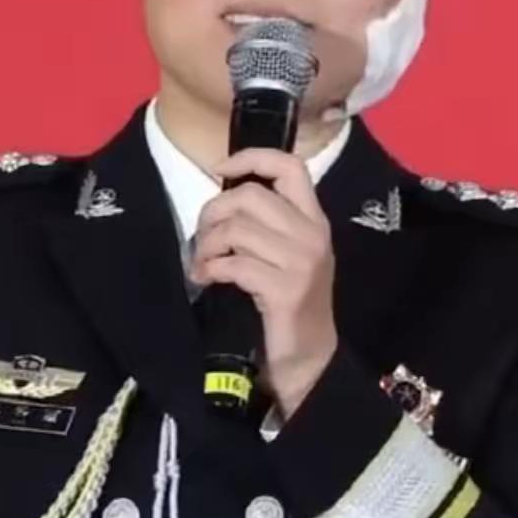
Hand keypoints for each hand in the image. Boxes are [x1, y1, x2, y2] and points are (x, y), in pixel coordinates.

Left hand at [190, 148, 338, 418]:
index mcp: (315, 219)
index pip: (290, 166)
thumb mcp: (288, 256)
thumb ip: (268, 224)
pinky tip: (206, 279)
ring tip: (203, 263)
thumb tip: (224, 197)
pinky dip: (210, 269)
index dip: (251, 158)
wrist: (308, 360)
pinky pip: (234, 263)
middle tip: (203, 238)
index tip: (220, 170)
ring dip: (208, 244)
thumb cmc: (290, 306)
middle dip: (213, 212)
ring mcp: (302, 262)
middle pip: (251, 195)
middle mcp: (313, 234)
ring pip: (237, 229)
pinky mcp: (285, 290)